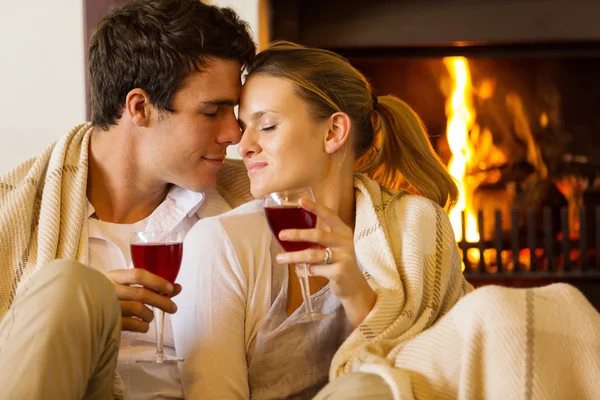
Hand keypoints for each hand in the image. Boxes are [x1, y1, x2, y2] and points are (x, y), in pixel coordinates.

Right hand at [105, 269, 181, 332]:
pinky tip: (143, 325)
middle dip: (162, 302)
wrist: (85, 309)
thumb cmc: (110, 295)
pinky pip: (134, 325)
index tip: (170, 288)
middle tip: (173, 308)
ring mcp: (108, 306)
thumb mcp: (125, 284)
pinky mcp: (109, 322)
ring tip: (150, 316)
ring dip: (150, 315)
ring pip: (138, 309)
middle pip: (142, 294)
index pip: (138, 275)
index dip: (157, 281)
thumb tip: (177, 288)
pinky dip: (143, 326)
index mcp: (115, 276)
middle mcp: (110, 289)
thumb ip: (149, 284)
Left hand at [275, 199, 375, 326]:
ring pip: (313, 255)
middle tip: (282, 235)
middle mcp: (345, 242)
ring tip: (280, 258)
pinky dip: (306, 271)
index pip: (329, 215)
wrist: (354, 287)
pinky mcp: (339, 272)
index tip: (300, 201)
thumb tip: (291, 235)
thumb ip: (319, 240)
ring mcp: (344, 257)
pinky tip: (303, 272)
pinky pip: (315, 270)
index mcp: (343, 232)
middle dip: (298, 234)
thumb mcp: (334, 247)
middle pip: (318, 235)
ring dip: (294, 256)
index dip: (315, 207)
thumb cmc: (339, 263)